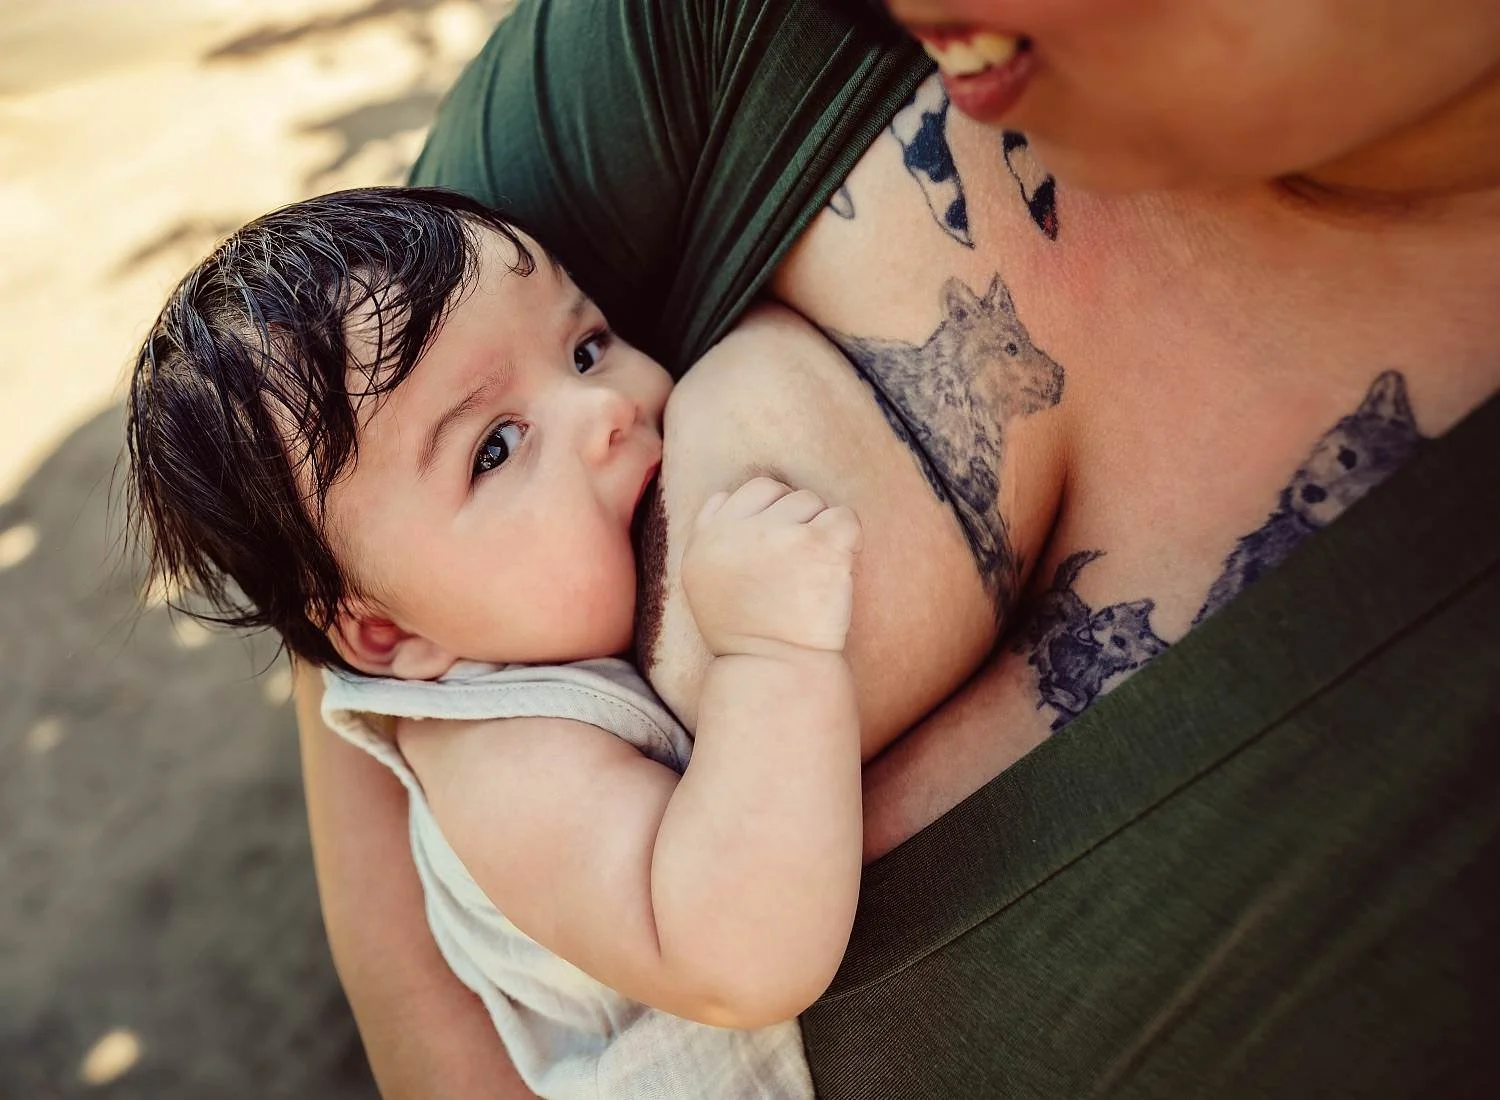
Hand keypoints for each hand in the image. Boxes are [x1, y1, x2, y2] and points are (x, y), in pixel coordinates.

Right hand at [682, 477, 861, 656]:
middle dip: (797, 519)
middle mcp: (737, 532)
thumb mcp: (703, 582)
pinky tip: (838, 569)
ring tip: (814, 573)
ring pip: (813, 501)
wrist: (777, 671)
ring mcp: (779, 536)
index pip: (751, 492)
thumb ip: (708, 533)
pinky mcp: (819, 545)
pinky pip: (845, 516)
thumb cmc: (748, 633)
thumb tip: (726, 494)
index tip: (781, 550)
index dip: (772, 514)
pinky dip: (849, 538)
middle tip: (799, 564)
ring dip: (821, 530)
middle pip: (782, 492)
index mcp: (706, 540)